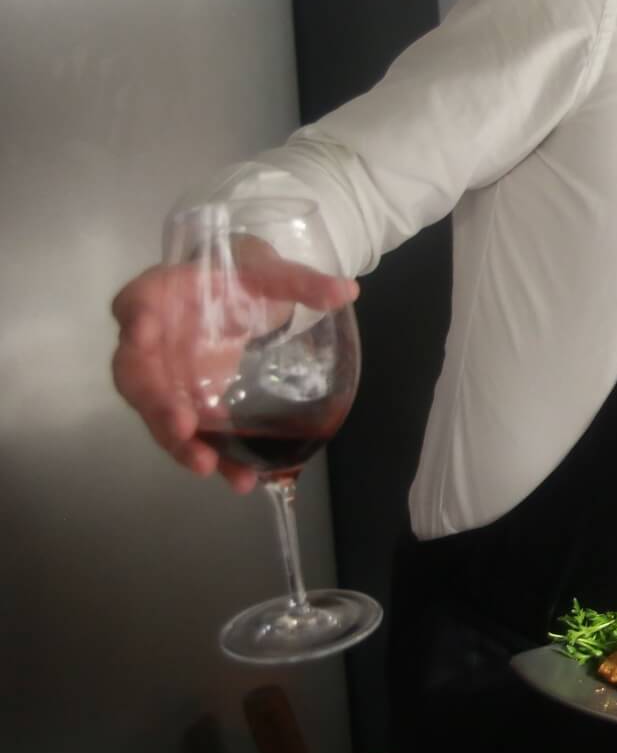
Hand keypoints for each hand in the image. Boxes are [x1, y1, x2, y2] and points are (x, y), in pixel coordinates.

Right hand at [110, 256, 357, 493]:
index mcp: (161, 295)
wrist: (234, 299)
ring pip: (158, 412)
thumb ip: (300, 282)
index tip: (142, 333)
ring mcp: (163, 376)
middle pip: (135, 373)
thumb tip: (345, 291)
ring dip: (179, 443)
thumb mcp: (269, 275)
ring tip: (209, 466)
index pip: (135, 302)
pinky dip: (215, 455)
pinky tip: (241, 477)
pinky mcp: (184, 404)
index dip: (135, 318)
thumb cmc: (238, 281)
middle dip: (156, 403)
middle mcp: (149, 340)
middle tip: (182, 429)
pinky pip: (192, 433)